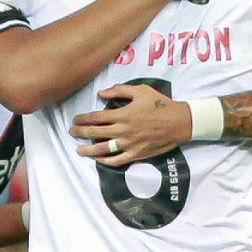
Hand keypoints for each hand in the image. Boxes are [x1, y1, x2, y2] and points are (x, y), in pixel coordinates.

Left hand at [72, 85, 192, 165]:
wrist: (180, 121)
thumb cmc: (160, 104)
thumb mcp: (141, 90)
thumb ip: (119, 90)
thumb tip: (100, 94)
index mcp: (123, 114)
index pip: (96, 117)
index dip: (83, 119)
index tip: (76, 120)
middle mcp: (124, 130)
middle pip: (95, 133)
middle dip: (80, 133)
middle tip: (72, 132)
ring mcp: (130, 144)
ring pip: (103, 149)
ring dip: (88, 150)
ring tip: (79, 150)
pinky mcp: (137, 154)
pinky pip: (118, 160)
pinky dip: (106, 161)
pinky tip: (99, 160)